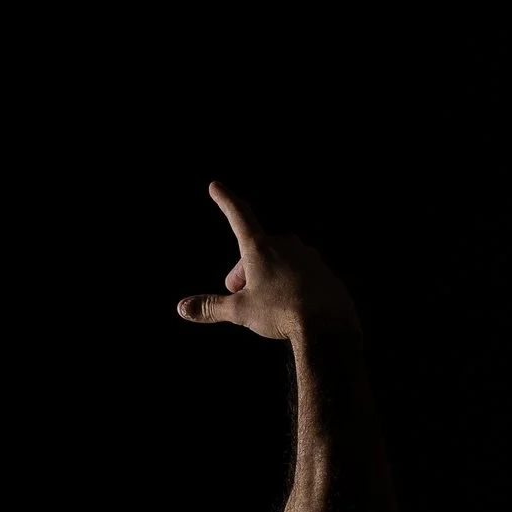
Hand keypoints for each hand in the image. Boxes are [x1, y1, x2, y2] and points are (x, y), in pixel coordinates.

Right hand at [177, 182, 358, 345]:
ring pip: (278, 261)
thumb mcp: (240, 311)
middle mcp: (285, 245)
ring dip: (267, 276)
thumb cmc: (281, 312)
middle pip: (256, 249)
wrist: (328, 324)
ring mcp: (306, 255)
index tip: (216, 186)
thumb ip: (211, 307)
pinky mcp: (322, 270)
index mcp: (260, 248)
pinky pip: (299, 272)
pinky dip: (290, 284)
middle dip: (244, 269)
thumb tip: (183, 307)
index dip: (225, 201)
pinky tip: (291, 306)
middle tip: (239, 294)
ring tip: (268, 304)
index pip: (238, 216)